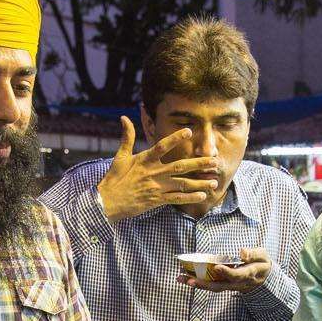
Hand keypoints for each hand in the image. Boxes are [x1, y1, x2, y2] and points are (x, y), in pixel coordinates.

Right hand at [97, 117, 221, 222]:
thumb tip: (124, 118)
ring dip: (199, 183)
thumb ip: (127, 137)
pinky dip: (190, 198)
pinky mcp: (157, 201)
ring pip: (182, 184)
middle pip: (180, 166)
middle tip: (214, 161)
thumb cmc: (114, 179)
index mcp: (145, 160)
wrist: (107, 202)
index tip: (189, 131)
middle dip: (199, 164)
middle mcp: (153, 173)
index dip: (175, 138)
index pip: (162, 146)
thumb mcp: (120, 157)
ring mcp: (156, 187)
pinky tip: (202, 195)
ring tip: (214, 182)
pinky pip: (177, 199)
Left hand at [179, 247, 271, 292]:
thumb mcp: (262, 256)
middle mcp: (237, 284)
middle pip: (219, 286)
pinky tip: (185, 276)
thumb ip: (252, 254)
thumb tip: (242, 252)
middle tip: (189, 280)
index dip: (227, 272)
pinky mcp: (224, 285)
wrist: (264, 278)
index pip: (237, 275)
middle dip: (204, 284)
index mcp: (248, 275)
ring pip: (212, 287)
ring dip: (196, 284)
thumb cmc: (262, 263)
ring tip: (181, 278)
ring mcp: (229, 286)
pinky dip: (197, 281)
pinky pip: (210, 285)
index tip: (217, 267)